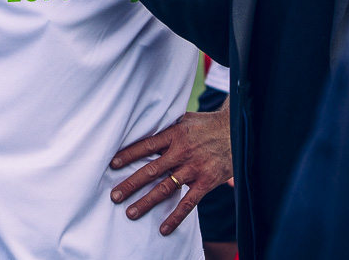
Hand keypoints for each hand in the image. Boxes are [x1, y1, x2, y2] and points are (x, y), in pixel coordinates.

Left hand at [108, 107, 232, 235]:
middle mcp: (182, 152)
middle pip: (151, 170)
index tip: (112, 164)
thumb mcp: (184, 119)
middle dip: (131, 183)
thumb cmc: (206, 125)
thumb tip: (143, 126)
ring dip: (147, 202)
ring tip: (130, 213)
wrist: (236, 130)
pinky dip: (176, 217)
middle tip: (114, 195)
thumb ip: (166, 127)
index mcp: (174, 135)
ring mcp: (194, 169)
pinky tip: (163, 228)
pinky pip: (188, 203)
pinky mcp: (206, 182)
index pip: (146, 145)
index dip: (129, 155)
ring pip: (166, 188)